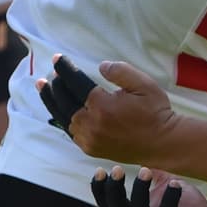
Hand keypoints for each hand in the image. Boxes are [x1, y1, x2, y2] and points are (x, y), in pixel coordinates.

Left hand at [38, 55, 178, 164]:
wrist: (164, 144)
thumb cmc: (156, 112)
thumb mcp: (144, 85)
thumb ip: (121, 72)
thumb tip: (101, 66)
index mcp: (102, 105)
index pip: (75, 82)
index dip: (64, 69)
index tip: (57, 58)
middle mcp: (91, 123)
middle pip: (63, 100)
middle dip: (55, 85)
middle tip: (50, 74)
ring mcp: (89, 138)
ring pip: (62, 117)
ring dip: (52, 102)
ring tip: (43, 88)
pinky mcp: (91, 148)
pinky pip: (70, 131)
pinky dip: (62, 118)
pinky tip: (59, 109)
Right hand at [91, 166, 206, 206]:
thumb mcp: (167, 189)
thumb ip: (156, 176)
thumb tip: (144, 155)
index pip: (108, 206)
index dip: (101, 189)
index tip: (101, 170)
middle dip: (115, 189)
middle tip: (118, 170)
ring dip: (140, 191)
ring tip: (147, 171)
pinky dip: (169, 200)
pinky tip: (175, 184)